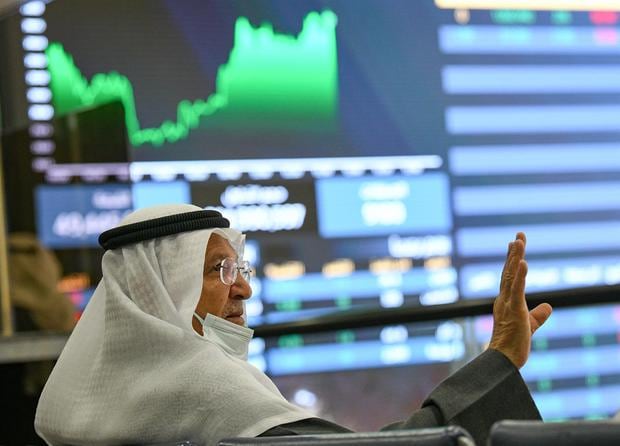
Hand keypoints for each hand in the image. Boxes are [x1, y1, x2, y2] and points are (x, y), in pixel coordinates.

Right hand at [488, 232, 552, 368]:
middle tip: (518, 236)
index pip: (510, 277)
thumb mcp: (530, 325)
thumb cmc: (514, 345)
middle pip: (508, 271)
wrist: (504, 360)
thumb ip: (539, 315)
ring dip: (515, 258)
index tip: (515, 244)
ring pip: (511, 276)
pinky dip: (520, 275)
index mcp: (506, 302)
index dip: (513, 260)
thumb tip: (549, 306)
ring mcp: (507, 303)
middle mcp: (503, 299)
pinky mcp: (513, 310)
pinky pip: (516, 290)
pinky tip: (523, 262)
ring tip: (518, 241)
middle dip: (514, 253)